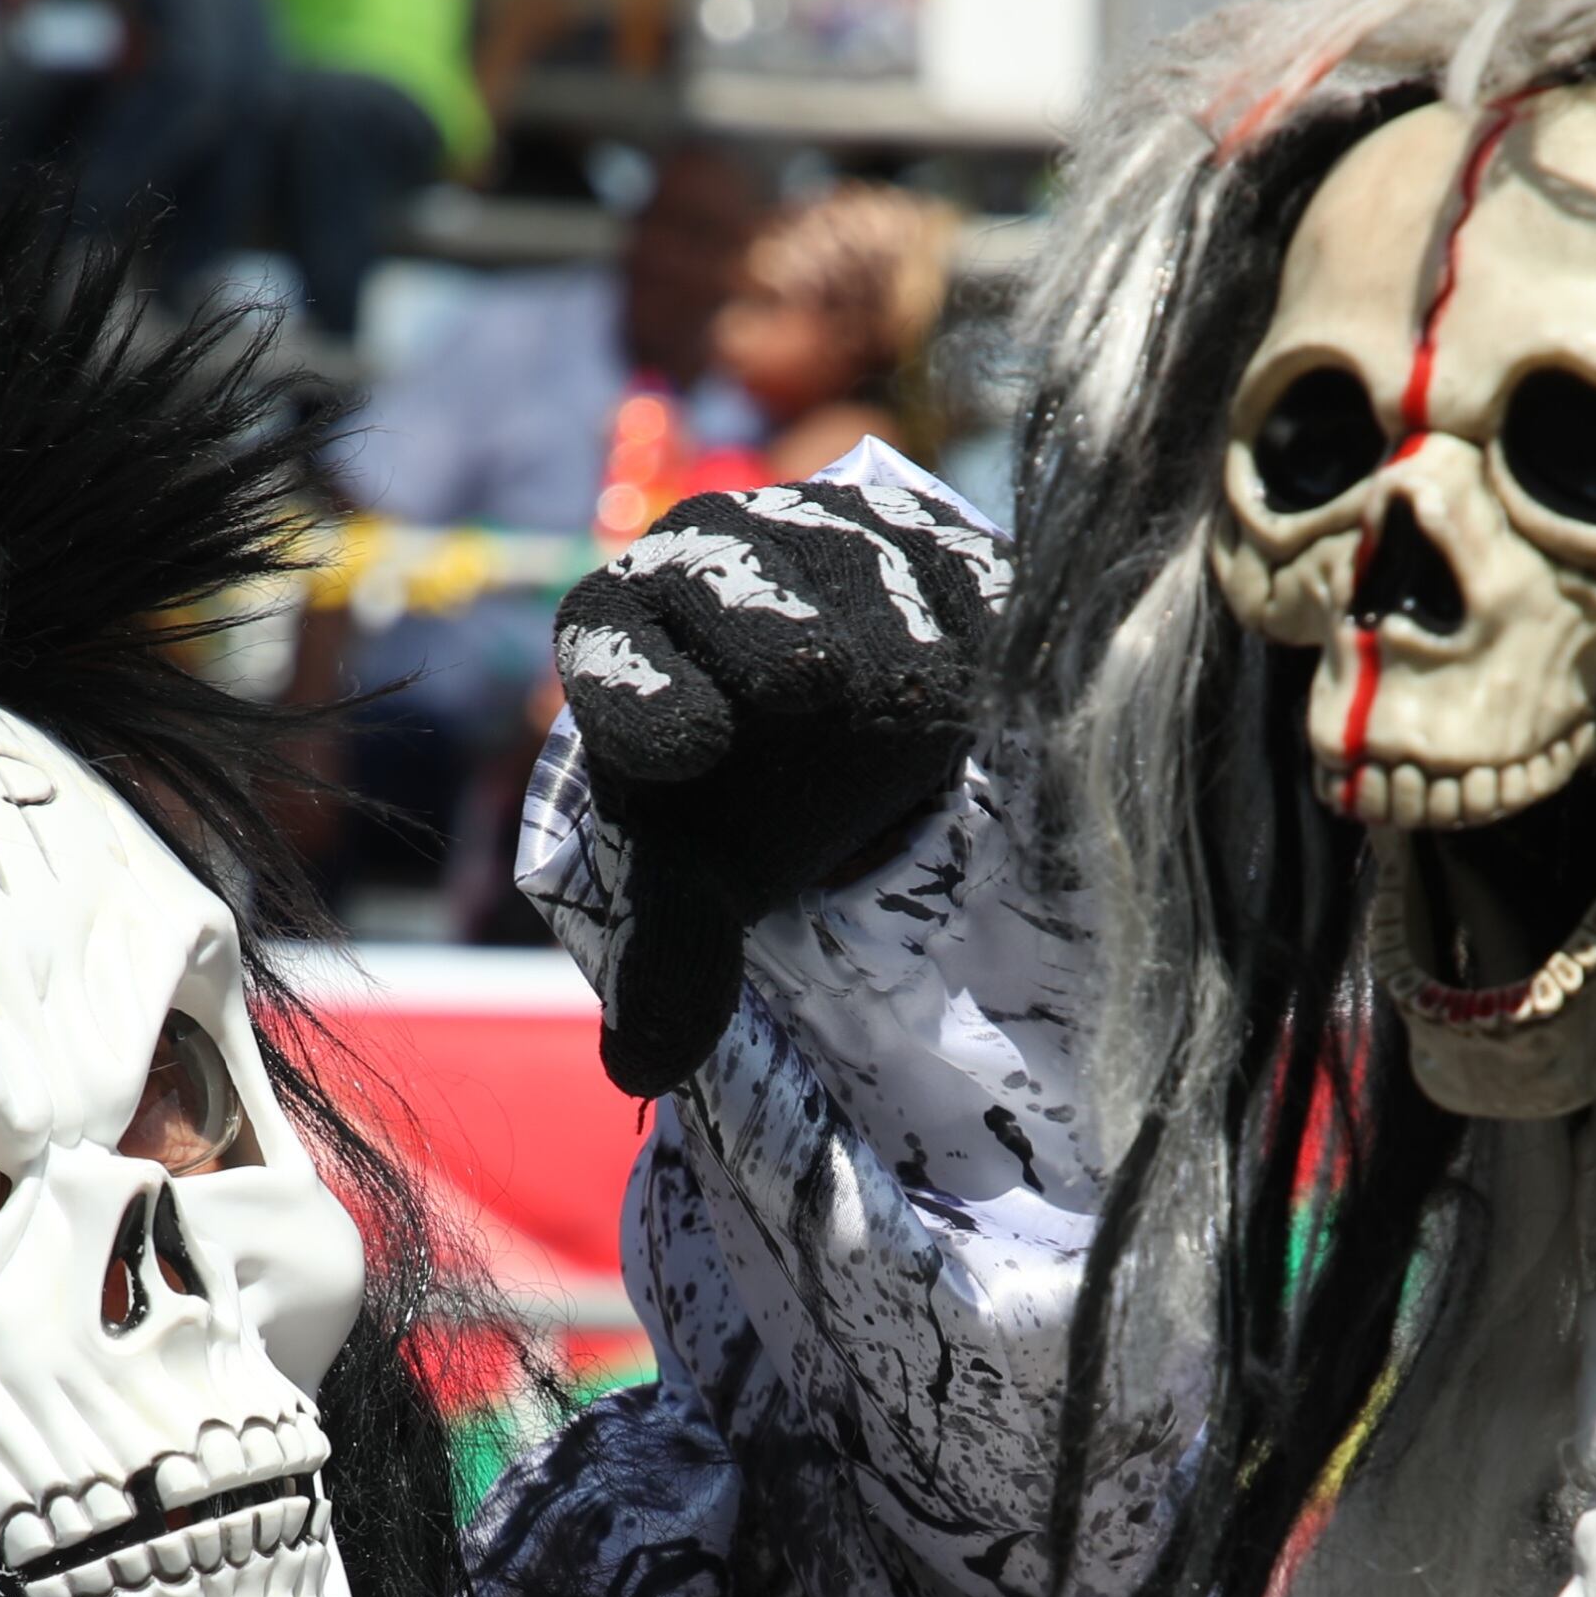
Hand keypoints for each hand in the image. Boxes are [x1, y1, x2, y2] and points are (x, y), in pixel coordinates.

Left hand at [550, 474, 1010, 1094]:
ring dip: (882, 625)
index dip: (640, 691)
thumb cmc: (750, 805)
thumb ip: (671, 962)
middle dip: (767, 634)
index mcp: (621, 630)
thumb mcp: (707, 890)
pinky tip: (984, 671)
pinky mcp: (925, 531)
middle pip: (727, 574)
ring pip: (848, 558)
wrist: (844, 740)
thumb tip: (640, 1070)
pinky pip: (952, 560)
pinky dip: (972, 612)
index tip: (685, 752)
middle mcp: (708, 549)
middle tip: (807, 688)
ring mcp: (819, 526)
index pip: (611, 643)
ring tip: (913, 701)